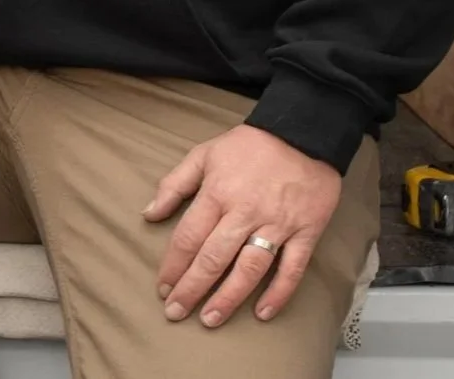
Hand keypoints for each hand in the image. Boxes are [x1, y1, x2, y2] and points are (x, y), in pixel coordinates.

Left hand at [145, 124, 341, 327]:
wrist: (303, 134)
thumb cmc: (249, 146)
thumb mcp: (204, 154)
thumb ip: (174, 184)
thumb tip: (148, 213)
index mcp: (217, 193)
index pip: (189, 237)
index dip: (173, 265)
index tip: (163, 288)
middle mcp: (245, 212)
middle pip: (214, 258)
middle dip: (192, 288)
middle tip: (176, 313)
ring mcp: (277, 224)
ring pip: (249, 269)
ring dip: (228, 298)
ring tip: (210, 319)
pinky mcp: (305, 233)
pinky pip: (292, 269)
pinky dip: (278, 293)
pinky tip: (263, 313)